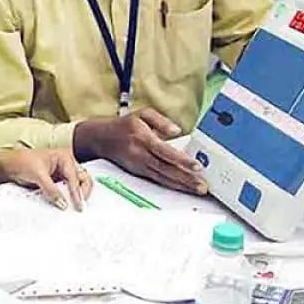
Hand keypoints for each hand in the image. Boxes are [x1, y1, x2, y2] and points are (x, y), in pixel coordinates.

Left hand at [0, 148, 92, 210]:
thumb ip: (51, 189)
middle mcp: (66, 164)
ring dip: (77, 195)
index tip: (77, 205)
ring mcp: (62, 173)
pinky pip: (67, 190)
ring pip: (77, 185)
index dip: (76, 192)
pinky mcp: (57, 182)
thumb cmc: (22, 162)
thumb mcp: (37, 175)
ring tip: (74, 207)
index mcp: (64, 157)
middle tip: (79, 206)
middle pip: (82, 179)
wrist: (9, 165)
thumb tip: (63, 204)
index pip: (75, 177)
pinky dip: (68, 197)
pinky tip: (66, 205)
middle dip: (82, 192)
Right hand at [74, 109, 206, 194]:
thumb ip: (161, 120)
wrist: (101, 139)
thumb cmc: (124, 126)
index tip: (196, 166)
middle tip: (202, 185)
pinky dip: (172, 185)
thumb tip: (176, 130)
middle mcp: (141, 154)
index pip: (164, 151)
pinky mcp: (139, 172)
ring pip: (163, 177)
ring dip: (182, 185)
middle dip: (186, 178)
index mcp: (143, 138)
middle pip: (166, 169)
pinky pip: (158, 180)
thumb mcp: (142, 114)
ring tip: (198, 189)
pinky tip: (183, 188)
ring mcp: (139, 165)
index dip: (181, 160)